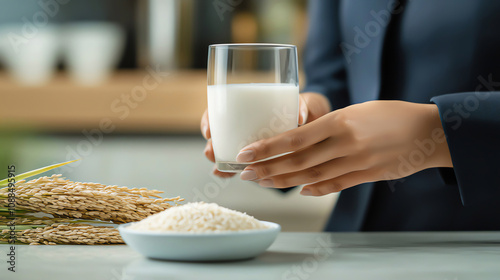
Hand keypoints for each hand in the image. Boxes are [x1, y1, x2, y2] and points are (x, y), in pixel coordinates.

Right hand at [201, 92, 330, 177]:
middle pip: (219, 135)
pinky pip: (241, 166)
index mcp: (251, 108)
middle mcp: (246, 126)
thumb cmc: (308, 110)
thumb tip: (299, 117)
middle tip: (212, 153)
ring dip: (219, 163)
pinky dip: (231, 172)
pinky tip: (228, 177)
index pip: (221, 110)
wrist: (320, 127)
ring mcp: (250, 144)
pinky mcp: (259, 160)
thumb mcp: (307, 104)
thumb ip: (304, 108)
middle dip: (211, 147)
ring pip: (226, 153)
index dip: (209, 120)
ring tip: (220, 171)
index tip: (209, 131)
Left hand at [236, 101, 452, 194]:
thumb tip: (300, 141)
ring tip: (264, 183)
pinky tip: (300, 191)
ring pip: (313, 177)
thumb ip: (329, 126)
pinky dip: (316, 189)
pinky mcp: (367, 176)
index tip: (245, 153)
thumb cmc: (389, 114)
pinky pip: (336, 185)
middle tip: (245, 173)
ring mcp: (357, 163)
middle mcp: (346, 144)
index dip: (267, 148)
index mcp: (340, 122)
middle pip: (298, 162)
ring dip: (285, 182)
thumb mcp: (356, 110)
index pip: (294, 139)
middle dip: (268, 168)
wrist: (428, 131)